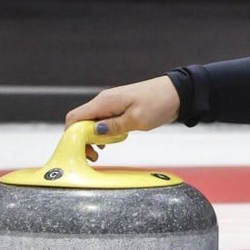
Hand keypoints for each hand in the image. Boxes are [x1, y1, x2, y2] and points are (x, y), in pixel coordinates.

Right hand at [65, 77, 180, 159]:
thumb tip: (94, 132)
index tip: (83, 151)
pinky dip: (104, 132)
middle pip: (81, 122)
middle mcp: (104, 101)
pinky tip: (112, 141)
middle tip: (95, 156)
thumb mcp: (136, 120)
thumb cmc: (158, 103)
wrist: (177, 93)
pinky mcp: (120, 109)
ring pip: (92, 122)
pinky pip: (104, 121)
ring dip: (94, 137)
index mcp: (104, 102)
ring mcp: (112, 105)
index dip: (72, 136)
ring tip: (103, 151)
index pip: (74, 118)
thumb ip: (113, 127)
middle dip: (83, 140)